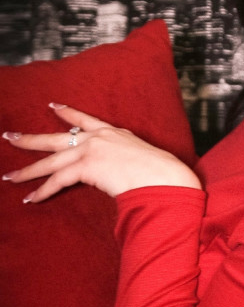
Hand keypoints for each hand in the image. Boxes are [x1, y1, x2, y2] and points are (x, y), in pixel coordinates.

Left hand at [2, 104, 201, 201]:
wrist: (164, 175)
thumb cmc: (164, 172)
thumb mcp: (147, 159)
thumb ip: (133, 162)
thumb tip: (133, 174)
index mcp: (115, 134)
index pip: (86, 120)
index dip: (68, 114)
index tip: (54, 107)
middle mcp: (99, 138)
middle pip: (57, 138)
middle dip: (32, 139)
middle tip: (11, 137)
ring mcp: (91, 151)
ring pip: (51, 161)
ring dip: (29, 171)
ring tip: (10, 177)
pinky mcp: (86, 167)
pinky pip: (59, 181)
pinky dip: (44, 191)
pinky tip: (32, 199)